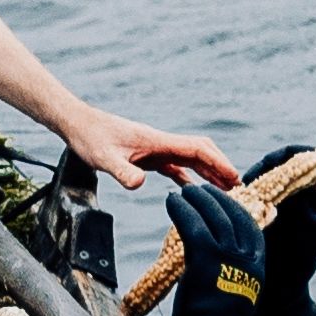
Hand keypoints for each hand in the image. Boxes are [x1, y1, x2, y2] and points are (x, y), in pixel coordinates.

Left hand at [68, 111, 238, 192]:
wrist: (77, 124)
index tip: (235, 178)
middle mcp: (161, 143)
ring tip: (225, 191)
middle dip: (221, 167)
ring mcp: (156, 149)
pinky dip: (190, 177)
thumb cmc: (89, 139)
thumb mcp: (103, 158)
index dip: (218, 163)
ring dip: (209, 173)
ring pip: (191, 159)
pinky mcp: (148, 155)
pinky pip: (176, 166)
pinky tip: (194, 191)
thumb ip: (122, 171)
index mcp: (157, 141)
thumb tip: (139, 185)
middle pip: (201, 152)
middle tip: (239, 188)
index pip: (197, 149)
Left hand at [160, 177, 262, 276]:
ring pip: (215, 218)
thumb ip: (227, 271)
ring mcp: (229, 259)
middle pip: (234, 218)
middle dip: (218, 199)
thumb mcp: (229, 294)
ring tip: (185, 191)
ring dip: (199, 199)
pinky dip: (182, 209)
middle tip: (202, 188)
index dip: (235, 209)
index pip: (249, 228)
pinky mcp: (207, 260)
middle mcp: (248, 261)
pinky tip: (172, 201)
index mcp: (256, 267)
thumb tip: (216, 254)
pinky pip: (194, 225)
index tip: (223, 198)